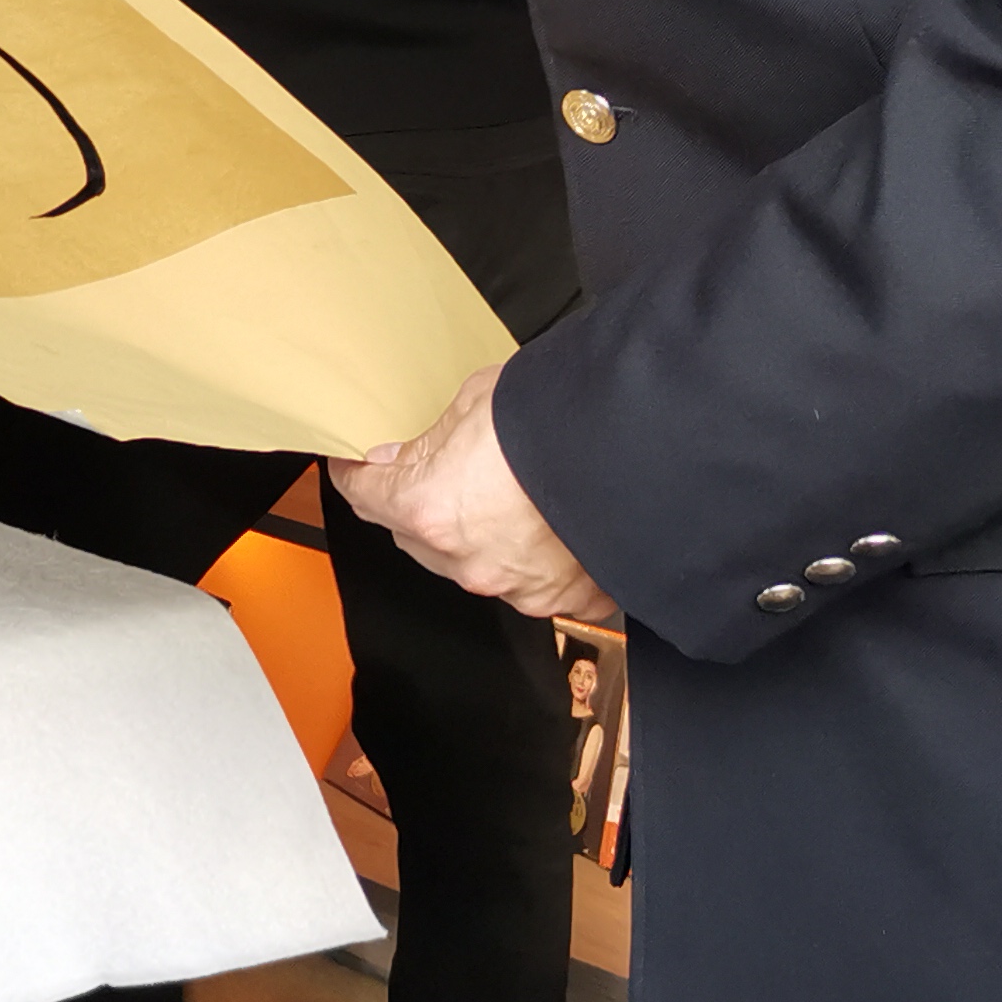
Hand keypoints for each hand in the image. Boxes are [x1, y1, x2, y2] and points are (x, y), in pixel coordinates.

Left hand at [328, 366, 618, 623]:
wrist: (647, 450)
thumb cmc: (563, 419)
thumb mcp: (476, 402)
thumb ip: (432, 438)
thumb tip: (404, 454)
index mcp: (429, 509)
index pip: (364, 496)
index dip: (355, 475)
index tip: (354, 465)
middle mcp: (466, 561)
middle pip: (412, 535)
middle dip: (415, 505)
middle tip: (435, 470)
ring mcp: (515, 587)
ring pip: (467, 563)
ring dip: (471, 535)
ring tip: (501, 492)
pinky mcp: (562, 598)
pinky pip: (526, 580)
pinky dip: (526, 556)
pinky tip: (543, 523)